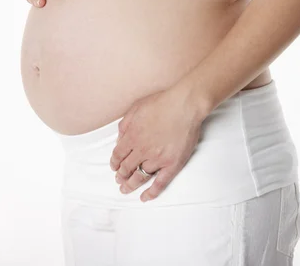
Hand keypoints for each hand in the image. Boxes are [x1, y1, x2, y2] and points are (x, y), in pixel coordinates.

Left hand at [109, 85, 205, 202]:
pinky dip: (151, 192)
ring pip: (140, 176)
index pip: (118, 155)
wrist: (185, 105)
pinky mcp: (172, 164)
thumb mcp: (136, 107)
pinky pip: (160, 183)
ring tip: (126, 189)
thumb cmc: (162, 102)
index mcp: (132, 136)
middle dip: (121, 176)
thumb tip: (119, 139)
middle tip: (119, 180)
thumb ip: (125, 124)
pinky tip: (145, 197)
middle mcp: (142, 150)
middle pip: (127, 168)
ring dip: (131, 185)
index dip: (115, 163)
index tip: (114, 167)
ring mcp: (157, 158)